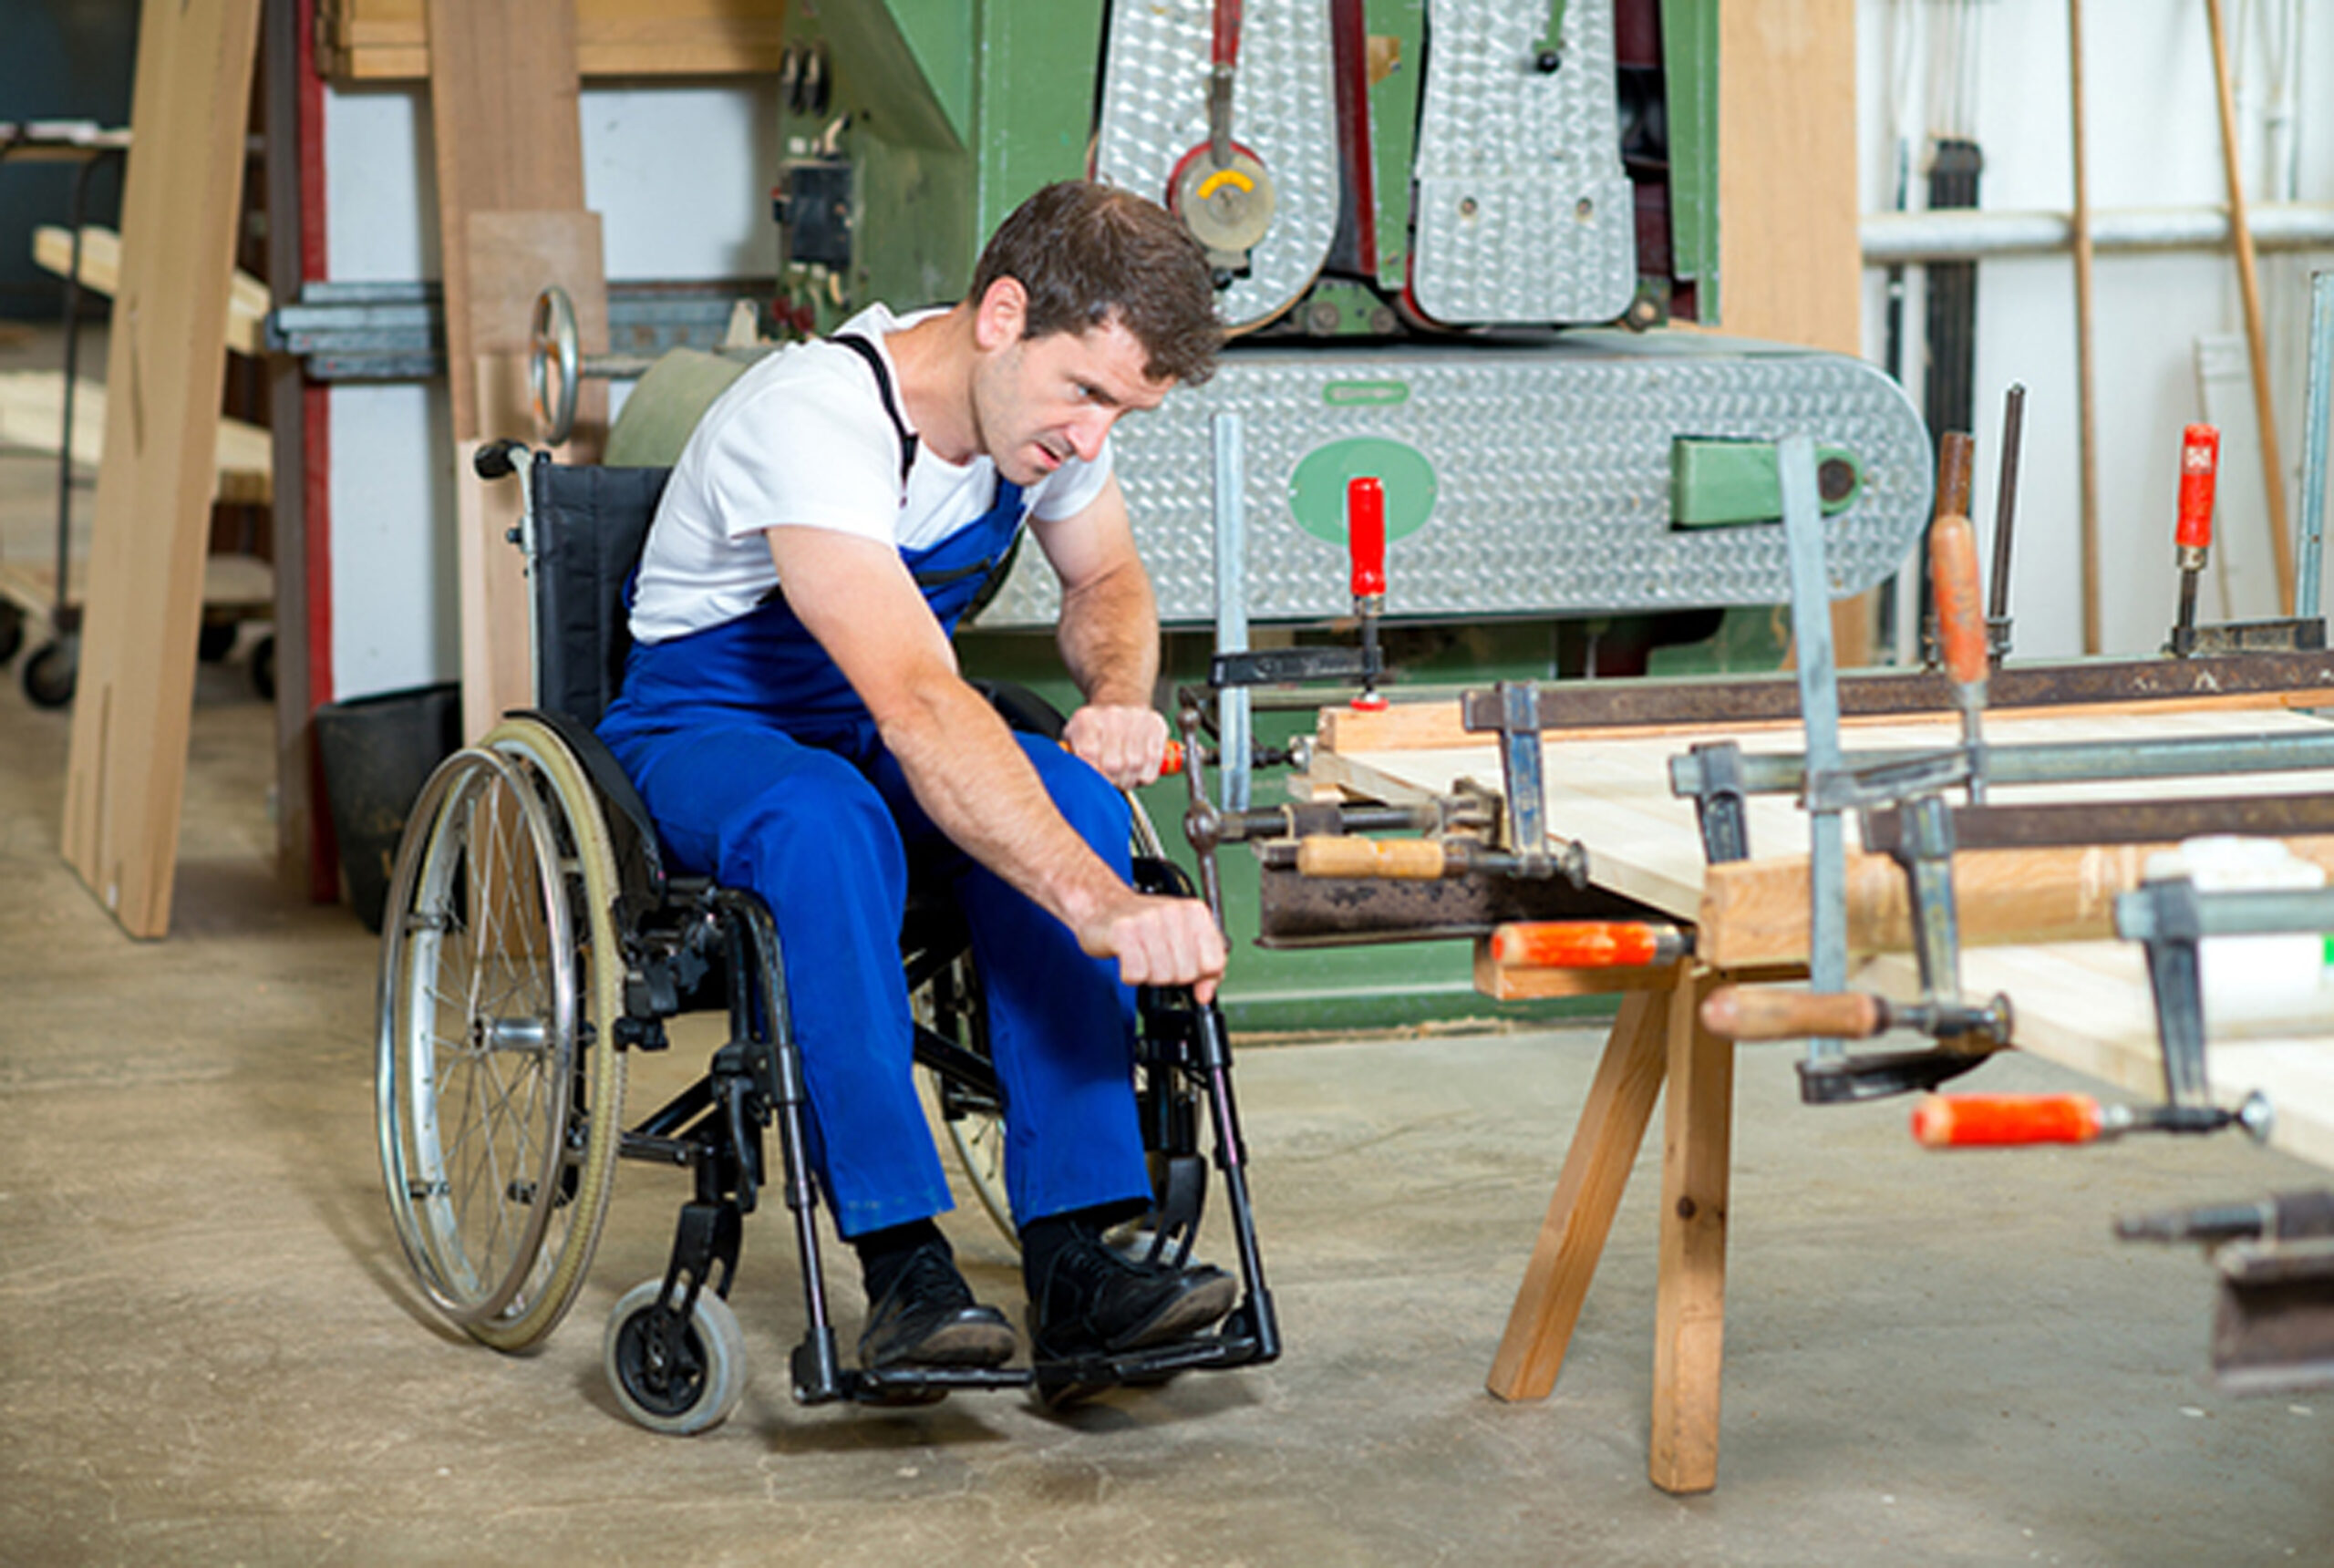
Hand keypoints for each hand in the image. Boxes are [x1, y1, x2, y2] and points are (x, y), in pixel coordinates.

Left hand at [1061, 703, 1169, 788]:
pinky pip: (1153, 765)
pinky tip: (1137, 770)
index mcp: (1087, 721)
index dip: (1093, 776)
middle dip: (1111, 782)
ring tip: (1123, 776)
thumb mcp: (1073, 735)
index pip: (1089, 757)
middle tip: (1110, 782)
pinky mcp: (1157, 728)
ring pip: (1135, 768)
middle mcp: (1113, 717)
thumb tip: (1073, 780)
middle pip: (1113, 766)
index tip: (1094, 783)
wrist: (1121, 698)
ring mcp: (1137, 722)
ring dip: (1128, 780)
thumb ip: (1069, 757)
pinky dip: (1144, 775)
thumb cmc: (1095, 726)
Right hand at [1076, 888, 1227, 1003]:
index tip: (1185, 965)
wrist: (1102, 905)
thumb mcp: (1182, 938)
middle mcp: (1173, 912)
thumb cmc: (1144, 923)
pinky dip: (1131, 975)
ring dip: (1150, 976)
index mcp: (1195, 912)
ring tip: (1142, 957)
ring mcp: (1147, 920)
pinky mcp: (1122, 932)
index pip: (1214, 962)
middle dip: (1172, 976)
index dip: (1200, 973)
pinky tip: (1128, 959)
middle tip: (1158, 960)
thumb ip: (1203, 967)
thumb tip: (1205, 994)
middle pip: (1188, 973)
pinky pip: (1136, 974)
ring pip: (1163, 976)